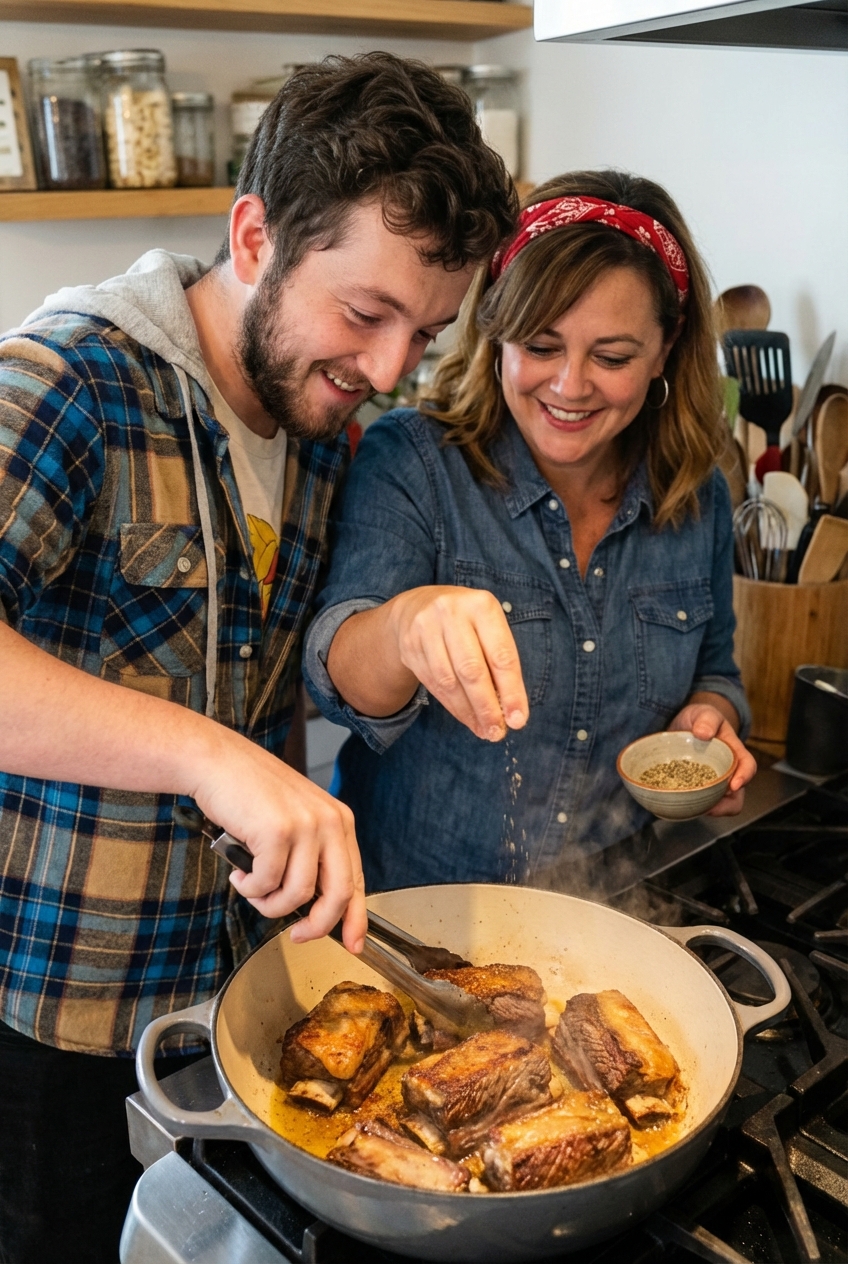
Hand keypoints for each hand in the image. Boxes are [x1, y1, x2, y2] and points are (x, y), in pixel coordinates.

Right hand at [190, 730, 365, 951]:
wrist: (216, 761)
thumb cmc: (250, 792)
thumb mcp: (295, 819)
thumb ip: (310, 855)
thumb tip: (312, 906)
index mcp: (339, 820)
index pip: (357, 879)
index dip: (356, 918)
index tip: (354, 944)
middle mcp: (329, 821)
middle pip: (338, 894)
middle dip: (317, 926)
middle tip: (297, 934)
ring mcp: (305, 826)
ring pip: (297, 895)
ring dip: (270, 903)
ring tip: (252, 887)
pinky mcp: (277, 832)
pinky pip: (267, 884)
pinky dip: (249, 888)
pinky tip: (239, 874)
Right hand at [387, 585, 529, 740]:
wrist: (418, 606)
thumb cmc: (467, 622)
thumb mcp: (488, 627)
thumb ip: (500, 662)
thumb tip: (510, 710)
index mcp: (481, 605)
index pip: (500, 656)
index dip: (511, 692)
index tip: (518, 719)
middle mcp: (451, 613)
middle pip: (472, 670)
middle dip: (487, 707)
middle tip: (498, 732)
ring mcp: (425, 629)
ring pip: (449, 681)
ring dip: (468, 712)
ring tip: (484, 730)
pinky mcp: (409, 646)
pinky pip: (433, 684)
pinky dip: (452, 706)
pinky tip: (466, 718)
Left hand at [667, 703, 755, 815]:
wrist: (685, 725)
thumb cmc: (701, 719)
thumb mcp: (704, 712)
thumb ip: (707, 719)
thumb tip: (704, 733)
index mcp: (735, 752)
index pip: (748, 766)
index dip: (745, 777)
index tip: (734, 784)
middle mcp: (728, 771)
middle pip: (736, 796)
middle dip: (726, 805)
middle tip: (710, 807)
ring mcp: (714, 782)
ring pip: (720, 804)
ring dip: (710, 810)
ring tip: (693, 808)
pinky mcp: (700, 788)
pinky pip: (702, 804)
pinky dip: (694, 807)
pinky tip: (680, 804)